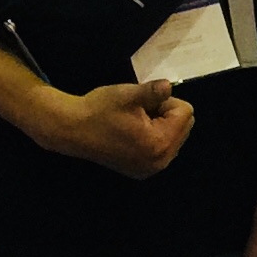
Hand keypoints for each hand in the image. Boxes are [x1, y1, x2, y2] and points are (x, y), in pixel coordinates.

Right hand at [44, 78, 196, 178]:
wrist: (71, 129)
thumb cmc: (100, 110)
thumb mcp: (128, 95)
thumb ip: (154, 91)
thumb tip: (170, 86)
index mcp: (159, 144)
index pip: (185, 112)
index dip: (165, 102)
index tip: (142, 104)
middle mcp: (160, 162)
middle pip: (183, 126)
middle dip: (165, 115)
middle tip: (138, 113)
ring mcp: (151, 169)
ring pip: (174, 136)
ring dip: (160, 126)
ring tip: (133, 123)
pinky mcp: (142, 171)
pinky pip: (162, 148)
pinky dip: (153, 137)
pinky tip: (131, 135)